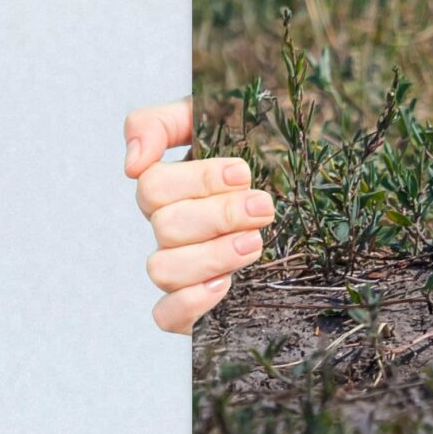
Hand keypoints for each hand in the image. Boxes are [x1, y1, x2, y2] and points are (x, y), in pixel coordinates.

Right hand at [125, 98, 272, 333]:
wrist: (300, 189)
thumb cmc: (253, 148)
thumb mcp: (213, 117)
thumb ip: (163, 122)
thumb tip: (132, 163)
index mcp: (170, 187)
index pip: (153, 185)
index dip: (197, 180)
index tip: (243, 173)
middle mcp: (169, 228)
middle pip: (166, 226)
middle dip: (220, 215)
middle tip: (262, 207)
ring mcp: (180, 266)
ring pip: (163, 269)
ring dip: (211, 255)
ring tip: (254, 242)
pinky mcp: (193, 305)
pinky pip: (166, 316)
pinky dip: (190, 303)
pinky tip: (224, 285)